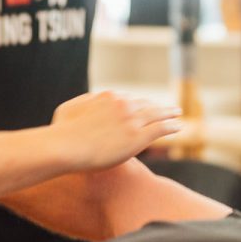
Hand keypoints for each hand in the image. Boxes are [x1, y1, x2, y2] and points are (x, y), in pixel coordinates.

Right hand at [51, 92, 182, 170]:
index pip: (127, 99)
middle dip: (155, 106)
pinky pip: (160, 129)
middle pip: (144, 104)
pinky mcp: (138, 138)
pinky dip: (171, 126)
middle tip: (165, 108)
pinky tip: (178, 127)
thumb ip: (85, 102)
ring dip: (169, 113)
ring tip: (177, 114)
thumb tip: (92, 99)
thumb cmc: (62, 130)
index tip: (142, 106)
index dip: (137, 104)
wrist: (66, 146)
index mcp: (108, 96)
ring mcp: (132, 120)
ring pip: (156, 114)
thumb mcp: (69, 107)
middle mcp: (123, 105)